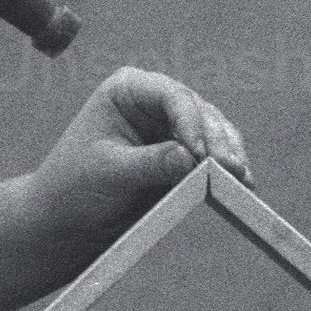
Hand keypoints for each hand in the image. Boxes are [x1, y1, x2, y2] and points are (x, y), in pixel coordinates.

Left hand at [24, 65, 253, 268]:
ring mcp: (173, 128)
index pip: (170, 95)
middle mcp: (154, 102)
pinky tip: (242, 184)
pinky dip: (229, 169)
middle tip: (232, 168)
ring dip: (230, 154)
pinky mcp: (185, 156)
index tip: (199, 153)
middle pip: (200, 112)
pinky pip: (215, 156)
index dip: (190, 121)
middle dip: (217, 141)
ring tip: (242, 179)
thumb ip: (150, 163)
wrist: (67, 220)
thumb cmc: (75, 187)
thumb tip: (191, 158)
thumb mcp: (109, 173)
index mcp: (128, 90)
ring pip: (215, 132)